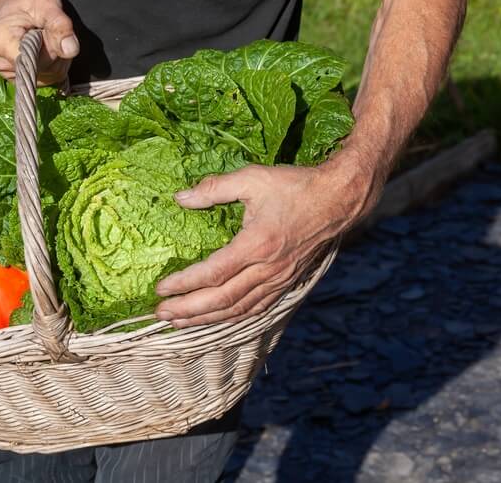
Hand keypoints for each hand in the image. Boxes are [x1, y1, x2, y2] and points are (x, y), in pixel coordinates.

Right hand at [0, 0, 78, 83]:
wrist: (11, 3)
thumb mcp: (46, 3)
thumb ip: (59, 25)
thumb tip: (71, 50)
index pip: (32, 61)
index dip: (49, 47)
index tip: (45, 28)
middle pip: (43, 69)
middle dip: (54, 50)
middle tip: (45, 29)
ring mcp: (7, 74)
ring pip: (48, 76)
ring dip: (56, 57)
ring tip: (43, 36)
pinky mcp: (18, 80)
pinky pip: (47, 79)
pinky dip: (53, 64)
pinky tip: (43, 48)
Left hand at [154, 155, 380, 327]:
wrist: (339, 198)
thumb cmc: (295, 185)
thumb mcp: (252, 178)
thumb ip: (213, 188)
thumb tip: (180, 198)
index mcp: (257, 244)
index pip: (213, 274)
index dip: (184, 285)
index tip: (161, 289)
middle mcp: (269, 269)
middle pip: (222, 300)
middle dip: (189, 311)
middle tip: (161, 314)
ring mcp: (280, 279)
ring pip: (239, 309)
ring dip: (207, 319)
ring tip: (180, 323)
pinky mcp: (288, 282)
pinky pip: (257, 308)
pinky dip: (233, 317)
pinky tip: (217, 318)